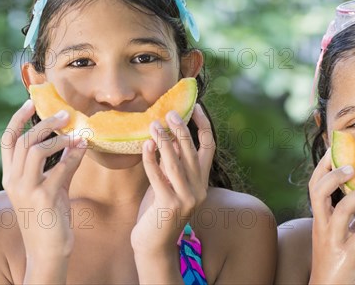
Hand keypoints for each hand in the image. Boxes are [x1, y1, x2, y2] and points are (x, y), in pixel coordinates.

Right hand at [0, 100, 86, 270]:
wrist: (49, 249)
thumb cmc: (51, 216)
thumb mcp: (54, 185)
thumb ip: (62, 163)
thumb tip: (76, 139)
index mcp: (11, 176)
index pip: (8, 141)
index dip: (18, 119)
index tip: (31, 103)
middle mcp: (13, 181)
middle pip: (23, 141)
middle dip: (45, 123)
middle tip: (66, 115)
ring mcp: (26, 189)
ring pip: (36, 150)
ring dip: (58, 137)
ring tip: (76, 134)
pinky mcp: (43, 196)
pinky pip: (60, 167)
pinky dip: (73, 155)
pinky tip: (84, 148)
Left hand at [131, 104, 213, 256]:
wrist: (154, 246)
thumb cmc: (159, 212)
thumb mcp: (171, 185)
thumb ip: (173, 166)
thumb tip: (167, 137)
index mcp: (202, 182)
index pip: (209, 147)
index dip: (204, 126)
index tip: (195, 108)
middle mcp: (199, 189)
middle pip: (192, 151)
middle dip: (181, 129)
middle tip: (170, 113)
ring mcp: (186, 198)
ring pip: (175, 162)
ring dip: (164, 141)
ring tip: (154, 124)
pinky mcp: (169, 205)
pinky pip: (158, 176)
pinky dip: (151, 160)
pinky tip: (145, 146)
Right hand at [309, 149, 354, 284]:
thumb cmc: (335, 262)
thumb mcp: (337, 234)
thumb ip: (348, 216)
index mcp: (320, 218)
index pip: (315, 185)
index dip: (323, 166)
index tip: (335, 149)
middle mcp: (322, 226)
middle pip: (318, 192)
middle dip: (333, 175)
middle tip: (352, 164)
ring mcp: (333, 240)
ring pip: (341, 211)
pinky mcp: (347, 255)